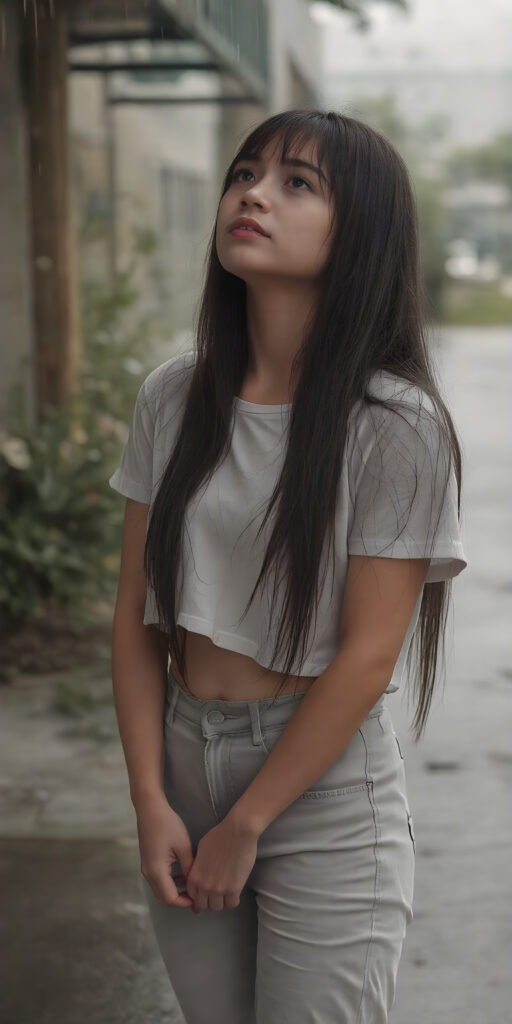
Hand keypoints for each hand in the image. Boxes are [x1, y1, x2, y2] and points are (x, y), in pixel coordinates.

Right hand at [136, 792, 195, 909]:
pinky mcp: (147, 861)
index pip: (170, 898)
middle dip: (180, 900)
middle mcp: (148, 873)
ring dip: (175, 891)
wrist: (150, 809)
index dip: (185, 902)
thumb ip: (189, 868)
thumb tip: (195, 884)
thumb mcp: (183, 846)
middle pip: (163, 897)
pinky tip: (182, 875)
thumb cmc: (168, 824)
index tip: (199, 900)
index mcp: (156, 870)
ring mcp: (146, 867)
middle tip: (197, 897)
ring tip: (192, 887)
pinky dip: (169, 883)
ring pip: (160, 889)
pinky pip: (158, 880)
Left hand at [184, 816, 257, 913]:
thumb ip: (197, 866)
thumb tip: (199, 873)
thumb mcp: (201, 850)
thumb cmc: (220, 836)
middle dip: (208, 901)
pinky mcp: (234, 889)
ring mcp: (220, 889)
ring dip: (221, 901)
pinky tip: (234, 892)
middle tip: (214, 895)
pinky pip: (232, 904)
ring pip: (218, 907)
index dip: (198, 896)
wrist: (237, 832)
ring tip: (225, 892)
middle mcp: (205, 886)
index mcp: (195, 876)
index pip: (192, 896)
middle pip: (204, 905)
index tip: (202, 895)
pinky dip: (232, 899)